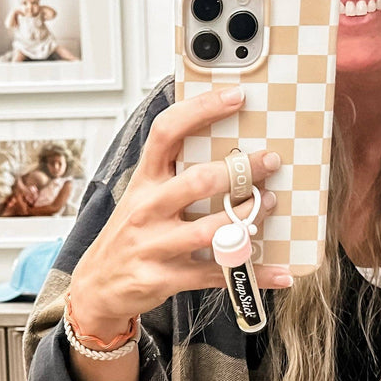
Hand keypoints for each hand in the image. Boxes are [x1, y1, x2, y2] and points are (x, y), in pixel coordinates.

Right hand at [68, 87, 290, 339]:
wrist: (98, 285)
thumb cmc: (131, 233)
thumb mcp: (142, 196)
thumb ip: (175, 174)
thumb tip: (228, 149)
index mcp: (144, 180)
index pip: (167, 132)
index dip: (202, 110)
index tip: (237, 96)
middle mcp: (147, 209)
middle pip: (198, 181)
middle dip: (241, 171)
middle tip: (270, 161)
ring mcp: (155, 245)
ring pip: (212, 230)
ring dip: (249, 217)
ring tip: (269, 205)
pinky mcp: (165, 278)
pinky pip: (218, 274)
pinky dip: (255, 274)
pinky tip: (281, 272)